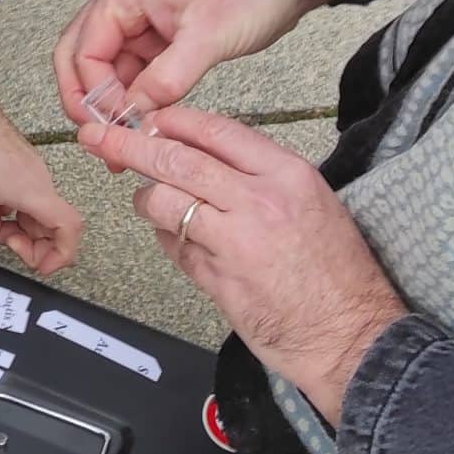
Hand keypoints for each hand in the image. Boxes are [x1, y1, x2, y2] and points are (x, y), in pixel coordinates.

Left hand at [0, 10, 84, 276]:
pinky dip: (10, 210)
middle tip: (4, 244)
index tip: (38, 266)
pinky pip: (26, 195)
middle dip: (31, 244)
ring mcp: (29, 168)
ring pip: (38, 210)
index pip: (69, 227)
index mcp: (27, 188)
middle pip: (53, 224)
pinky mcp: (19, 162)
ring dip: (17, 227)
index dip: (60, 254)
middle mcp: (36, 177)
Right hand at [52, 0, 363, 122]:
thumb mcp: (208, 37)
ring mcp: (140, 13)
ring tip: (124, 139)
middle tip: (102, 139)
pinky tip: (144, 118)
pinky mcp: (160, 27)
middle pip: (81, 54)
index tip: (115, 128)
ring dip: (112, 99)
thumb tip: (134, 114)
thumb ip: (166, 79)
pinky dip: (135, 91)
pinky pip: (134, 63)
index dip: (94, 95)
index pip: (84, 50)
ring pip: (107, 63)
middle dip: (87, 98)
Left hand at [82, 106, 406, 424]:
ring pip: (166, 203)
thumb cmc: (339, 272)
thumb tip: (208, 157)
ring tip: (148, 202)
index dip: (175, 121)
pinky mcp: (217, 282)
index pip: (217, 131)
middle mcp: (258, 203)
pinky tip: (173, 239)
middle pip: (179, 160)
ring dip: (147, 199)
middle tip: (101, 138)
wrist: (352, 334)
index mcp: (286, 175)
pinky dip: (166, 239)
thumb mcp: (314, 202)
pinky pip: (175, 248)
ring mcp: (234, 244)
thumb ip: (262, 177)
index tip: (152, 119)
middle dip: (131, 146)